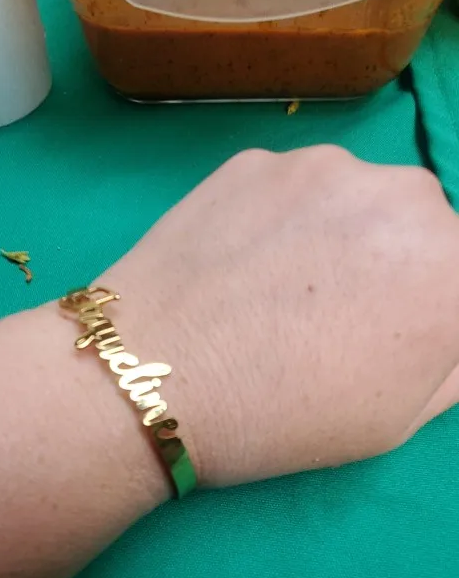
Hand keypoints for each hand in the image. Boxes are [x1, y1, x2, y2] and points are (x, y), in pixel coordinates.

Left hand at [101, 147, 458, 486]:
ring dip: (343, 231)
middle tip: (337, 313)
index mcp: (453, 269)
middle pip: (424, 225)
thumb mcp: (397, 417)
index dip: (429, 306)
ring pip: (358, 196)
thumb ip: (451, 359)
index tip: (392, 328)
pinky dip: (283, 218)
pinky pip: (294, 188)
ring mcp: (326, 166)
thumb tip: (446, 323)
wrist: (149, 380)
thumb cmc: (283, 418)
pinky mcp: (260, 159)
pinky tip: (242, 263)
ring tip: (281, 287)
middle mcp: (406, 197)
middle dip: (396, 262)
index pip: (457, 274)